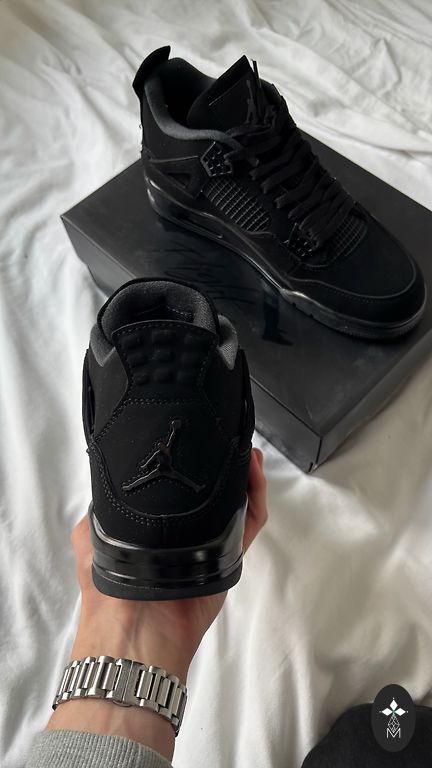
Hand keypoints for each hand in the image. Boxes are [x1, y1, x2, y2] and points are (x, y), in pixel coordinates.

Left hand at [46, 448, 266, 757]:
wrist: (137, 626)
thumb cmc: (111, 584)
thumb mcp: (90, 537)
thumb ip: (97, 511)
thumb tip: (103, 488)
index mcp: (157, 529)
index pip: (179, 491)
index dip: (190, 465)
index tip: (196, 443)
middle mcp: (186, 534)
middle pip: (213, 493)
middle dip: (223, 466)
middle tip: (229, 442)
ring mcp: (209, 543)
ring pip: (236, 503)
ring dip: (244, 475)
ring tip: (244, 452)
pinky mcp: (230, 554)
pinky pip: (250, 522)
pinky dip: (256, 495)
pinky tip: (253, 471)